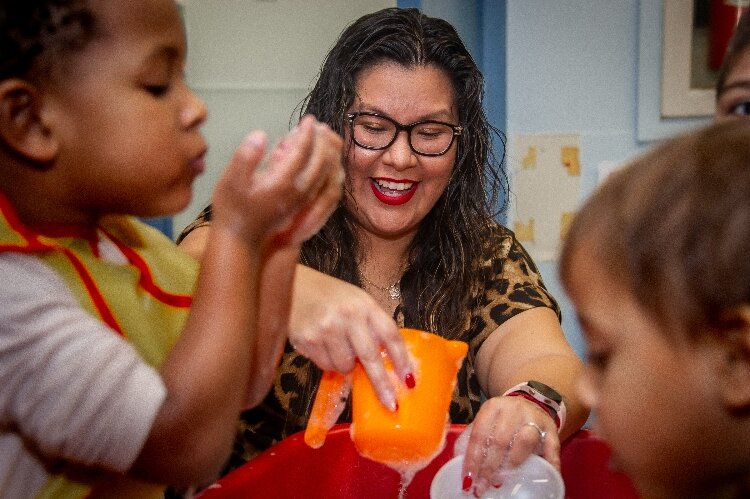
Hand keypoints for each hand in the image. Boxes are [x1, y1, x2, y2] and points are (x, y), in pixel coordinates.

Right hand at [211, 115, 342, 246]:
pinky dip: (327, 168)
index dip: (306, 133)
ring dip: (328, 153)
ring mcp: (302, 200)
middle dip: (322, 141)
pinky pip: (323, 184)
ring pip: (326, 174)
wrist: (240, 239)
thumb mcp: (230, 180)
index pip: (302, 152)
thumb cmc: (232, 209)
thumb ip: (245, 156)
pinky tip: (323, 161)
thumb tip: (260, 135)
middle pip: (320, 161)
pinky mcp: (302, 205)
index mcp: (281, 183)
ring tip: (325, 139)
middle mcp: (297, 192)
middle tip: (319, 125)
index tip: (308, 119)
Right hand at [289, 265, 412, 410]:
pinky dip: (328, 362)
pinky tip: (323, 345)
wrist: (294, 286)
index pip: (390, 335)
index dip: (402, 359)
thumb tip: (391, 364)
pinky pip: (325, 366)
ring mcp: (326, 329)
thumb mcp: (358, 302)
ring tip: (339, 346)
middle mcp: (347, 316)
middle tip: (391, 404)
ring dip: (346, 366)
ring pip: (345, 367)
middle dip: (381, 384)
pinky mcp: (307, 340)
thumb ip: (372, 327)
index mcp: (365, 305)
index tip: (409, 379)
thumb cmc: (331, 296)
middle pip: (370, 357)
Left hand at [459, 396, 559, 496]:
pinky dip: (549, 466)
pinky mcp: (552, 430)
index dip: (472, 458)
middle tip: (482, 486)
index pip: (479, 434)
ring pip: (524, 442)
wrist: (531, 402)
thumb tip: (457, 463)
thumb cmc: (503, 419)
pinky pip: (551, 450)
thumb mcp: (486, 420)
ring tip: (500, 482)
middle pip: (500, 439)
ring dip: (511, 465)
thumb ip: (472, 438)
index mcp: (493, 407)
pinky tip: (542, 478)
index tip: (468, 479)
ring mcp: (535, 419)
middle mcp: (514, 410)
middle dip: (489, 467)